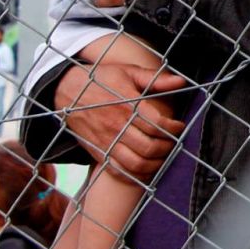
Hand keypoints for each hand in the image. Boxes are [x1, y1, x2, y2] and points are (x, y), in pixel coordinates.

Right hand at [56, 61, 187, 180]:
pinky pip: (119, 171)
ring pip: (136, 163)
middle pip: (149, 147)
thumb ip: (155, 78)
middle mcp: (116, 125)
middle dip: (167, 147)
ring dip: (155, 164)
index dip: (173, 129)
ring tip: (162, 156)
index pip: (157, 124)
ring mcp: (106, 141)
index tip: (179, 127)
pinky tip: (146, 169)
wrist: (67, 91)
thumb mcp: (127, 72)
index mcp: (126, 105)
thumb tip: (182, 81)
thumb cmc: (101, 79)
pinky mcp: (98, 151)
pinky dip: (136, 176)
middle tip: (173, 142)